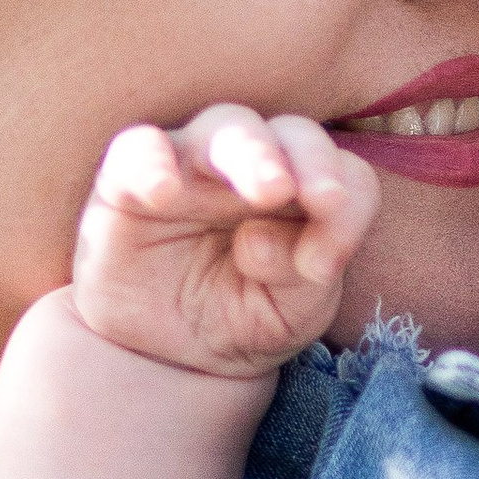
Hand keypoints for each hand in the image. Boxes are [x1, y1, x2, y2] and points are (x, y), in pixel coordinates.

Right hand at [72, 104, 377, 378]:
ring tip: (269, 190)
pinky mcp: (128, 180)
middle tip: (319, 198)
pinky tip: (162, 193)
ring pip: (225, 125)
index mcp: (307, 193)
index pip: (347, 176)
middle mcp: (255, 166)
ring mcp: (193, 165)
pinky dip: (151, 162)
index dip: (350, 210)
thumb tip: (270, 240)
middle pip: (292, 133)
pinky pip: (137, 149)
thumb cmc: (237, 318)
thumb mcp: (286, 316)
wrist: (163, 352)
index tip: (328, 266)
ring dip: (251, 152)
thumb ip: (301, 280)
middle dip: (310, 161)